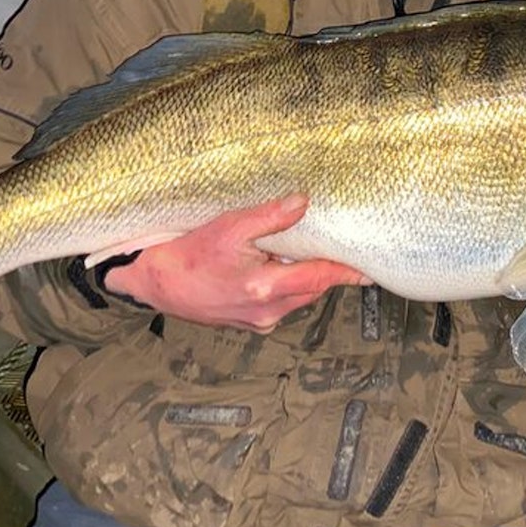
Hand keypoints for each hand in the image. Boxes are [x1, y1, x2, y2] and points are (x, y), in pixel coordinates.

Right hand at [103, 194, 369, 330]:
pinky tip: (275, 269)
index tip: (370, 270)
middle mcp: (267, 312)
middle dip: (325, 271)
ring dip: (304, 279)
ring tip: (307, 255)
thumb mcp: (229, 227)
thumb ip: (270, 217)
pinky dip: (285, 288)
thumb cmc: (187, 256)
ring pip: (296, 298)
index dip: (347, 273)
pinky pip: (279, 305)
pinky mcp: (248, 323)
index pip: (320, 278)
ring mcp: (258, 321)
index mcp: (266, 288)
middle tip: (341, 250)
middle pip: (311, 289)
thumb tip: (303, 203)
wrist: (155, 285)